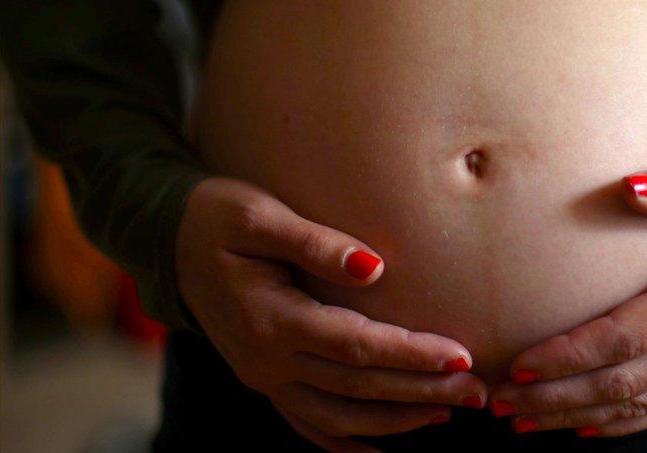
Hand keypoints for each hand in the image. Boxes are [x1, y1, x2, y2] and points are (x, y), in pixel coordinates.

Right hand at [176, 177, 487, 451]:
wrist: (168, 244)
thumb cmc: (218, 218)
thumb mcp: (258, 216)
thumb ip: (314, 243)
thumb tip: (374, 268)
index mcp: (270, 319)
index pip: (356, 346)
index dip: (411, 354)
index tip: (461, 356)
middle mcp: (267, 360)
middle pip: (358, 387)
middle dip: (421, 391)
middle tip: (477, 392)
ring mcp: (264, 378)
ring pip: (340, 417)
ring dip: (397, 419)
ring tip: (449, 412)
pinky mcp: (265, 381)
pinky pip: (311, 424)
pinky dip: (353, 438)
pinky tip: (389, 438)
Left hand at [487, 162, 646, 437]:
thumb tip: (630, 186)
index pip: (627, 337)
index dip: (570, 355)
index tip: (519, 363)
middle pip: (623, 383)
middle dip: (557, 397)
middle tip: (500, 402)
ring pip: (639, 406)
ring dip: (576, 417)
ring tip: (522, 421)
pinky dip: (620, 426)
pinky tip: (581, 430)